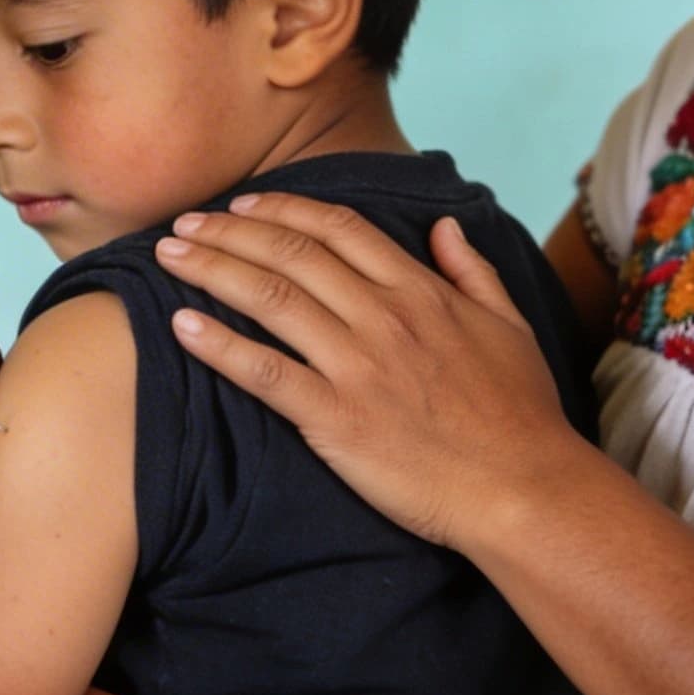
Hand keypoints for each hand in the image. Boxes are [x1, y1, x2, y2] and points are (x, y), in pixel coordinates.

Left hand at [155, 194, 584, 548]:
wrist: (525, 490)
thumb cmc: (521, 416)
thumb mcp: (511, 326)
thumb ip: (473, 270)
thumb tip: (445, 224)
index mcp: (421, 292)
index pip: (338, 229)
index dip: (283, 210)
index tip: (242, 203)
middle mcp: (383, 317)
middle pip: (291, 254)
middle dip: (229, 231)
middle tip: (185, 223)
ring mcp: (358, 366)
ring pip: (269, 299)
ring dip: (212, 270)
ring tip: (168, 257)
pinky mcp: (337, 419)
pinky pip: (265, 373)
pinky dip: (218, 346)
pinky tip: (180, 326)